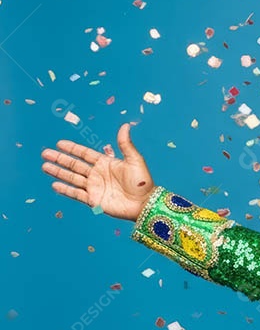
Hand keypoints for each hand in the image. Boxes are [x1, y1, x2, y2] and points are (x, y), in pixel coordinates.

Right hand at [40, 123, 154, 220]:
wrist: (144, 204)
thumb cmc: (142, 182)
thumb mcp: (134, 160)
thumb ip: (126, 144)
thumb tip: (125, 125)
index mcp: (106, 163)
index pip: (85, 154)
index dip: (72, 149)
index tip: (59, 143)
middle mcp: (97, 174)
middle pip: (75, 165)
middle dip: (60, 159)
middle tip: (45, 153)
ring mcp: (94, 187)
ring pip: (72, 178)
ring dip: (58, 172)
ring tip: (45, 166)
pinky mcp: (93, 200)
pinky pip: (76, 194)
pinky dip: (65, 190)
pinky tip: (55, 185)